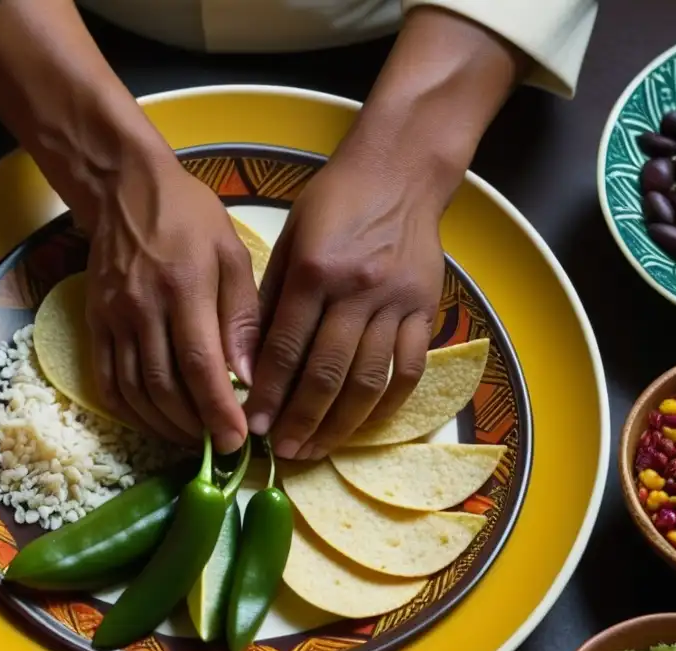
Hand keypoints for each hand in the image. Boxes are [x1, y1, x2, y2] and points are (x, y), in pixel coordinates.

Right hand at [84, 155, 258, 453]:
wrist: (123, 190)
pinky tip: (155, 421)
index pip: (199, 365)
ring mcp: (112, 320)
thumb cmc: (188, 218)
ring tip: (195, 437)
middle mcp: (142, 309)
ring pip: (135, 392)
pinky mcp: (94, 325)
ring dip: (165, 426)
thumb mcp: (230, 252)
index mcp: (182, 289)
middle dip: (195, 427)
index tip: (238, 440)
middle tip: (221, 446)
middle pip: (165, 387)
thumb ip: (241, 316)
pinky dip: (131, 412)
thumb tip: (249, 377)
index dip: (217, 410)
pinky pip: (107, 382)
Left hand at [246, 149, 446, 459]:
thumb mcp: (290, 242)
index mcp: (315, 270)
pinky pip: (408, 370)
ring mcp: (396, 303)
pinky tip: (363, 427)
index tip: (252, 426)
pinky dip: (387, 406)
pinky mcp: (426, 310)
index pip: (286, 347)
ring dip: (340, 424)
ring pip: (368, 380)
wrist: (399, 173)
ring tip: (316, 450)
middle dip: (300, 420)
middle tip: (282, 452)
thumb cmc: (333, 205)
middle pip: (326, 373)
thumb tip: (249, 364)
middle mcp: (357, 290)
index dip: (267, 393)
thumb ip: (272, 302)